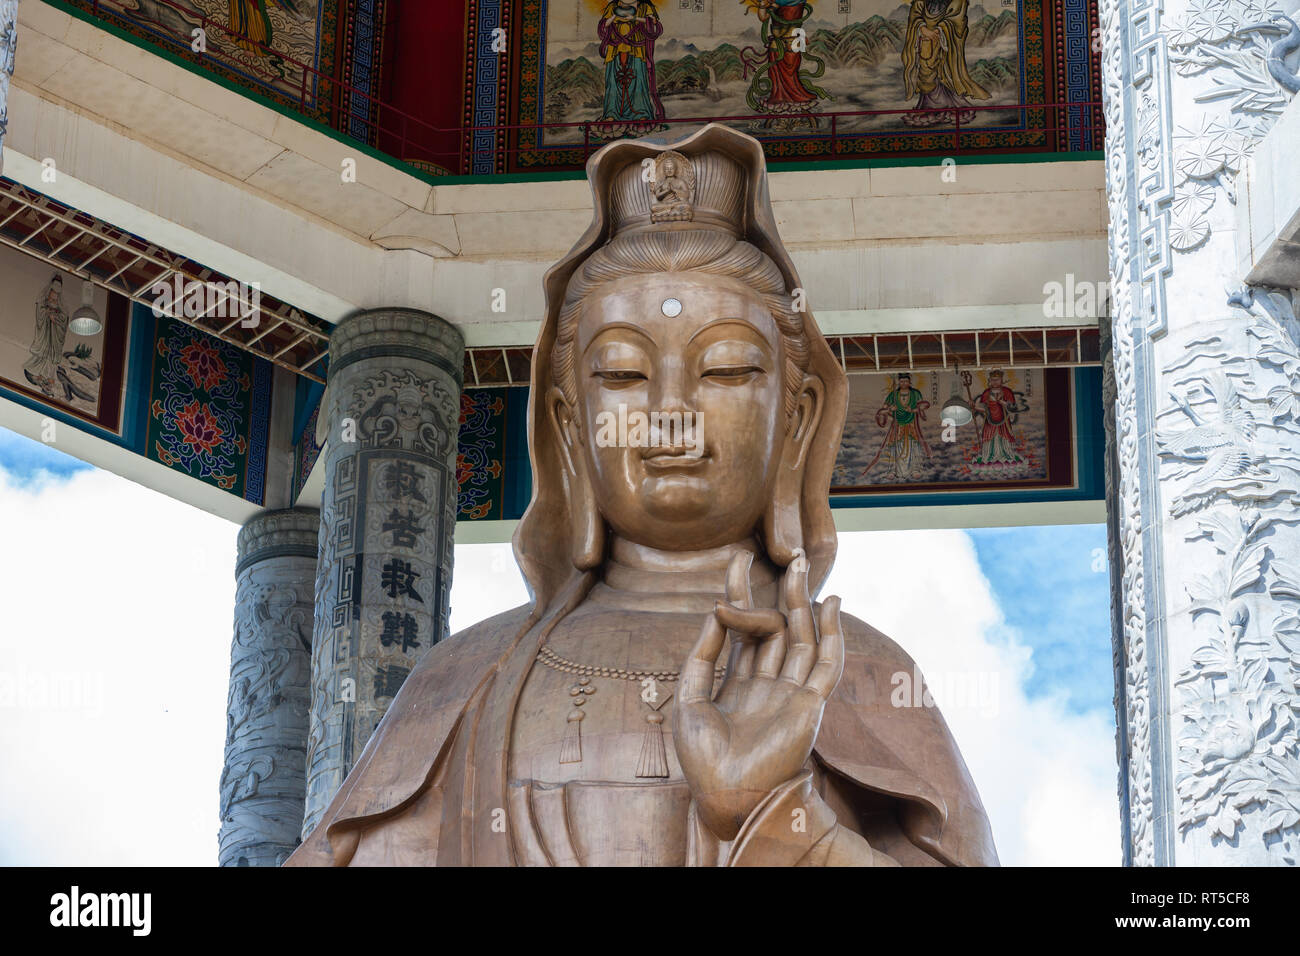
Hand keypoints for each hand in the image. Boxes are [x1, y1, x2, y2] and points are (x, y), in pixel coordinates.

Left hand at [673, 549, 844, 840]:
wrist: (726, 795)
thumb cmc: (703, 757)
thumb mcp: (689, 696)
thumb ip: (702, 654)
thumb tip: (716, 610)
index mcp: (738, 683)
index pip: (743, 627)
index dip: (742, 592)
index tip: (739, 558)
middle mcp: (767, 683)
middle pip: (776, 627)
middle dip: (780, 590)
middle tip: (786, 554)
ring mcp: (790, 693)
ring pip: (800, 638)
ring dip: (801, 603)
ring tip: (799, 567)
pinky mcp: (809, 705)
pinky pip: (825, 664)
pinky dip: (831, 634)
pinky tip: (829, 606)